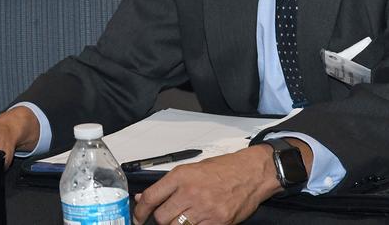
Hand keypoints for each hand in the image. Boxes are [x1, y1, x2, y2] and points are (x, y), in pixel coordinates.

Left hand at [132, 145, 280, 224]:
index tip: (137, 217)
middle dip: (161, 220)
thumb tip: (143, 198)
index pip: (150, 197)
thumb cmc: (223, 169)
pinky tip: (197, 221)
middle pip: (161, 217)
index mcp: (180, 176)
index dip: (139, 212)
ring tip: (183, 218)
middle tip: (166, 217)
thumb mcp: (191, 170)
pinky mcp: (218, 222)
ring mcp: (204, 209)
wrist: (251, 173)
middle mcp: (190, 193)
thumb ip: (167, 186)